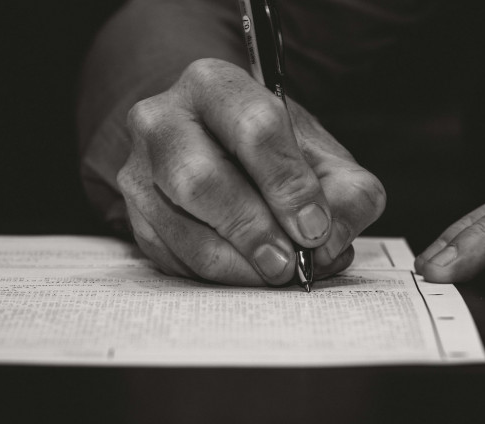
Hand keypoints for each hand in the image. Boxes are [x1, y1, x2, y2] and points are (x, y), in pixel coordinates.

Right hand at [117, 59, 384, 284]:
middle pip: (201, 180)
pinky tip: (249, 271)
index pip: (254, 129)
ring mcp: (140, 171)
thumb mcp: (324, 157)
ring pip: (182, 228)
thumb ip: (348, 194)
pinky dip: (219, 276)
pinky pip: (173, 258)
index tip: (314, 229)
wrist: (219, 148)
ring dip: (237, 264)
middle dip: (254, 230)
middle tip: (289, 263)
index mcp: (215, 85)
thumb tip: (331, 243)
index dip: (288, 185)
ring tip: (277, 274)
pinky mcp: (135, 216)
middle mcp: (163, 120)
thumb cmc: (275, 151)